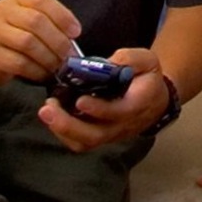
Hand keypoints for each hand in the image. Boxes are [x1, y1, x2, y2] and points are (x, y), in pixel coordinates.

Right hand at [0, 0, 79, 87]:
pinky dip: (36, 70)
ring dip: (48, 57)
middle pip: (36, 21)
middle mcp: (2, 10)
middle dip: (57, 40)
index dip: (62, 16)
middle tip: (68, 55)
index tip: (76, 32)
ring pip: (28, 42)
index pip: (41, 0)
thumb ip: (48, 22)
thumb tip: (72, 38)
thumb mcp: (26, 21)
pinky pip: (19, 63)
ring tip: (57, 66)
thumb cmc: (11, 38)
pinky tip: (43, 74)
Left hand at [38, 47, 168, 151]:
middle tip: (48, 109)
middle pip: (95, 135)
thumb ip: (129, 59)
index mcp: (137, 104)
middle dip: (68, 125)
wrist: (155, 100)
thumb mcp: (147, 59)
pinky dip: (63, 132)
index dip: (98, 109)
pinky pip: (80, 142)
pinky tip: (53, 116)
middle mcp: (122, 125)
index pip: (118, 112)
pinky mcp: (100, 136)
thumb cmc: (147, 77)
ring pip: (85, 142)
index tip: (79, 100)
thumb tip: (105, 64)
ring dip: (62, 130)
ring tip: (46, 111)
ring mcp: (110, 134)